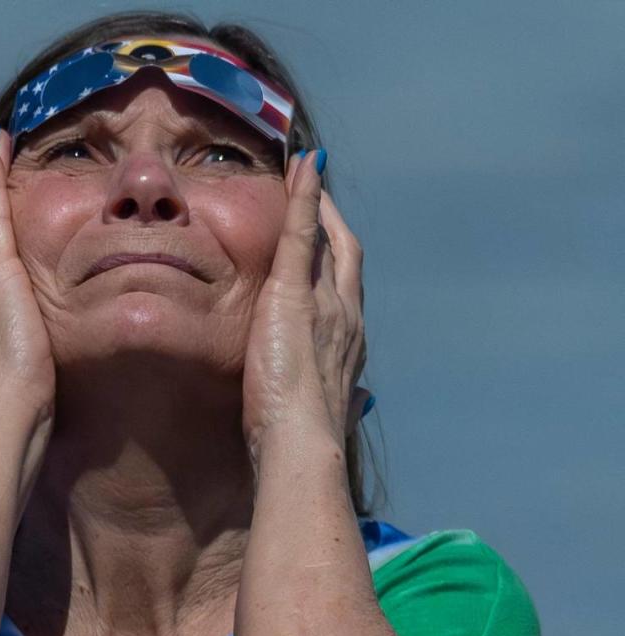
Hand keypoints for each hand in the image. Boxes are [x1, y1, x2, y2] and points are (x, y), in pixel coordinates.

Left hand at [242, 150, 368, 456]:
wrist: (302, 441)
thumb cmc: (305, 436)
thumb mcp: (332, 412)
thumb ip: (350, 400)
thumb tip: (366, 404)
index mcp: (349, 343)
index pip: (346, 289)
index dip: (340, 262)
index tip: (331, 242)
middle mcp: (347, 315)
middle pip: (346, 255)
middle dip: (335, 222)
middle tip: (320, 193)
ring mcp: (325, 300)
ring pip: (328, 239)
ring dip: (319, 202)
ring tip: (307, 171)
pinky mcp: (294, 292)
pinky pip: (302, 233)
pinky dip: (304, 198)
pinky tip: (302, 167)